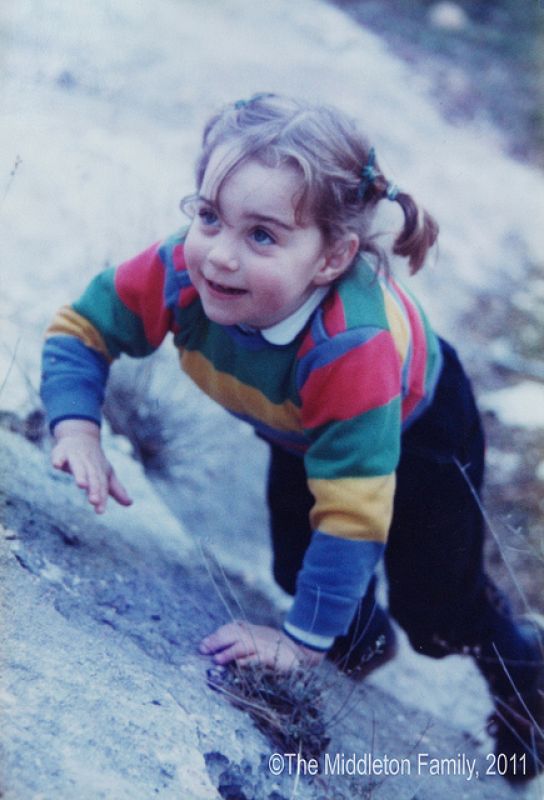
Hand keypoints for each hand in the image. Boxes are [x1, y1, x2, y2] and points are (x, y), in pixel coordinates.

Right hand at [51, 419, 132, 513]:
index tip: (100, 511)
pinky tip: (56, 465)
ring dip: (80, 475)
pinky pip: (60, 455)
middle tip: (94, 501)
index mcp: (100, 471)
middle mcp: (89, 464)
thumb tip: (130, 503)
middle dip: (94, 488)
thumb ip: (116, 490)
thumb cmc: (95, 461)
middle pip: (93, 477)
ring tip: (81, 485)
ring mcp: (76, 457)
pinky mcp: (63, 451)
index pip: (102, 486)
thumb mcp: (106, 474)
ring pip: (79, 466)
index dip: (101, 498)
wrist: (82, 437)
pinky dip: (58, 459)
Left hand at [200, 621, 324, 671]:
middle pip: (234, 634)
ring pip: (244, 646)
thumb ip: (244, 640)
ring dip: (229, 652)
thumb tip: (221, 643)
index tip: (202, 646)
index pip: (232, 629)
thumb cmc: (278, 650)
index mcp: (254, 631)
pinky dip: (249, 661)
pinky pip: (260, 659)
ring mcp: (266, 646)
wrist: (302, 656)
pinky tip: (239, 665)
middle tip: (204, 650)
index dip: (217, 636)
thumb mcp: (260, 641)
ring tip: (217, 660)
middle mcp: (258, 635)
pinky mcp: (275, 658)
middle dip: (218, 641)